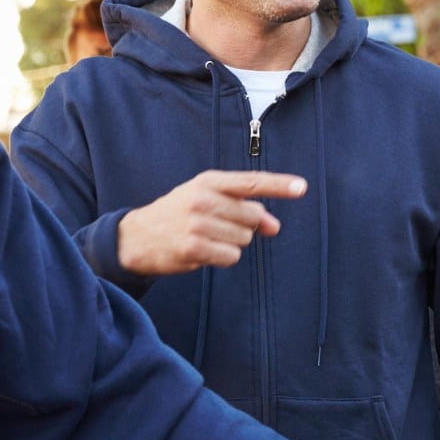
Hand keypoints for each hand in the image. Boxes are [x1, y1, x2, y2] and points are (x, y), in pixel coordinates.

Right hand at [117, 170, 307, 274]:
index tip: (302, 187)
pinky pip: (232, 257)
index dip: (279, 185)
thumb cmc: (179, 215)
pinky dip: (223, 258)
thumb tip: (275, 226)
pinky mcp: (194, 248)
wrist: (138, 237)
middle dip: (244, 226)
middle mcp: (203, 199)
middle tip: (218, 226)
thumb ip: (244, 208)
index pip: (251, 182)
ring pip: (244, 239)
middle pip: (253, 217)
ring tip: (206, 237)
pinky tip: (203, 251)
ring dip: (231, 243)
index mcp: (208, 181)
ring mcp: (198, 224)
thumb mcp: (207, 200)